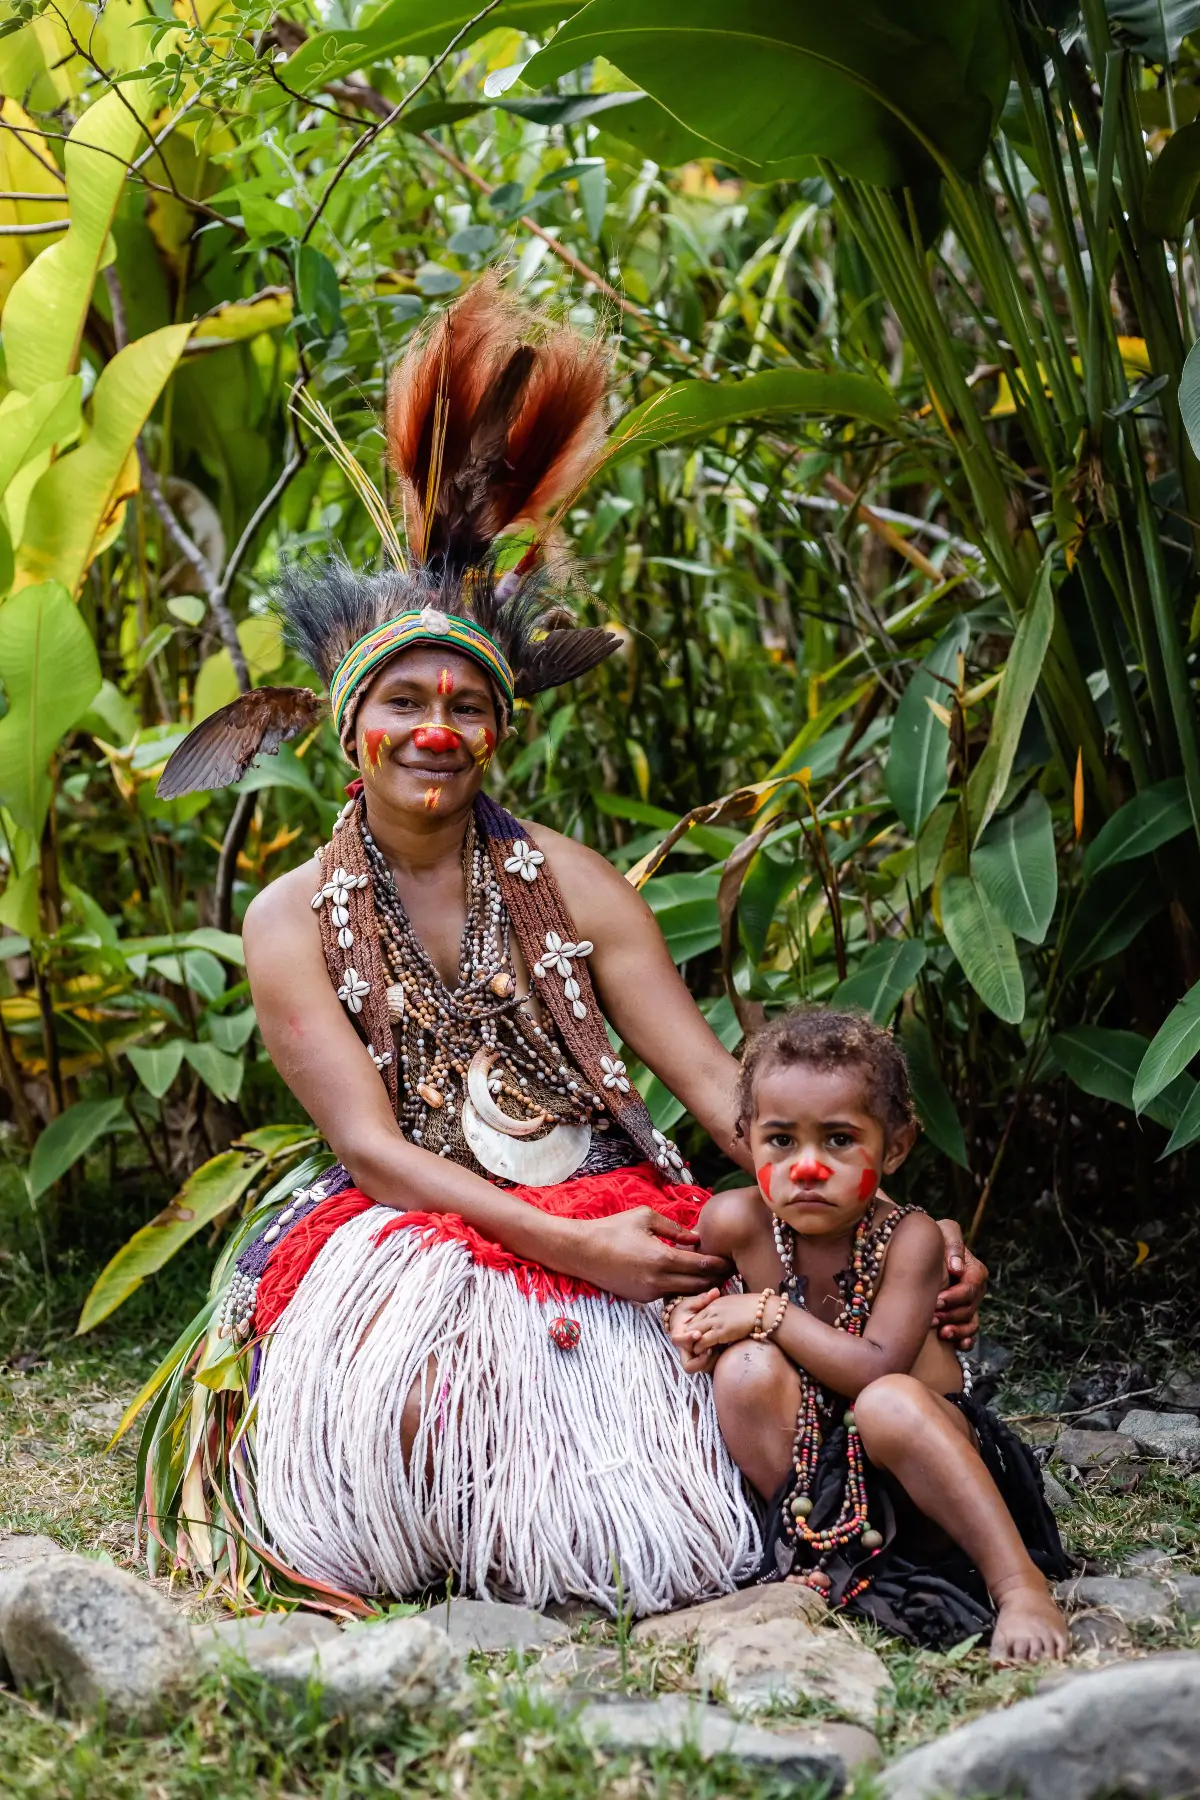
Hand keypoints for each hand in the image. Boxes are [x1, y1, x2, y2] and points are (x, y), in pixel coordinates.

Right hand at [570, 1207, 733, 1303]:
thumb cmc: (612, 1229)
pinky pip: (669, 1295)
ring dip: (700, 1286)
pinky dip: (682, 1288)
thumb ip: (674, 1228)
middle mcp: (658, 1280)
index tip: (731, 1259)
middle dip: (716, 1278)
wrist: (582, 1251)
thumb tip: (696, 1238)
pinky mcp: (641, 1299)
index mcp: (662, 1258)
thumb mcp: (645, 1217)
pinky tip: (687, 1278)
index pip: (702, 1266)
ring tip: (713, 1276)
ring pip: (686, 1294)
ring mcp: (649, 1293)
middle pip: (699, 1285)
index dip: (719, 1264)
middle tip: (729, 1270)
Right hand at [665, 1289, 722, 1373]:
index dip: (687, 1339)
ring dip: (709, 1361)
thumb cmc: (689, 1310)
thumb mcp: (693, 1303)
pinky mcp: (701, 1358)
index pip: (678, 1340)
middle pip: (688, 1365)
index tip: (698, 1334)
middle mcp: (684, 1348)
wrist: (687, 1319)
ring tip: (718, 1348)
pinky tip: (721, 1349)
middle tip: (712, 1349)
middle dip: (700, 1359)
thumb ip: (703, 1299)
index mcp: (679, 1334)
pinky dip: (713, 1361)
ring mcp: (693, 1356)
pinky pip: (707, 1367)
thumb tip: (715, 1291)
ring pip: (699, 1369)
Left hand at [687, 1291, 764, 1351]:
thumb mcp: (733, 1305)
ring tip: (697, 1352)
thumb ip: (723, 1310)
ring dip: (693, 1344)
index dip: (694, 1328)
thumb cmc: (753, 1309)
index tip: (695, 1338)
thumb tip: (722, 1319)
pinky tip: (704, 1353)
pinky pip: (702, 1341)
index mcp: (714, 1303)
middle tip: (693, 1347)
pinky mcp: (720, 1331)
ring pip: (693, 1333)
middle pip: (690, 1324)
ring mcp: (715, 1320)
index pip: (695, 1316)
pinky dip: (700, 1349)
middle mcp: (711, 1310)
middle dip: (690, 1337)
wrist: (764, 1311)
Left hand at [932, 1218, 986, 1348]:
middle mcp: (974, 1289)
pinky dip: (965, 1341)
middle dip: (952, 1314)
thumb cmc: (932, 1238)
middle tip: (931, 1318)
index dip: (956, 1296)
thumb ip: (952, 1242)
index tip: (937, 1300)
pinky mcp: (960, 1318)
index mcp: (973, 1269)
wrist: (919, 1250)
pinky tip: (957, 1345)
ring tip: (941, 1333)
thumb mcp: (943, 1231)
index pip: (972, 1285)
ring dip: (957, 1330)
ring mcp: (968, 1305)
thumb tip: (957, 1267)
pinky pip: (970, 1334)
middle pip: (970, 1307)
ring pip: (971, 1323)